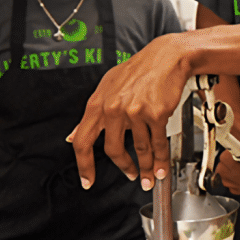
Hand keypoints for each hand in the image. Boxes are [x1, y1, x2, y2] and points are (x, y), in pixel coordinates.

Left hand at [70, 34, 190, 188]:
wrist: (166, 58)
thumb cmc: (138, 71)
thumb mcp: (107, 87)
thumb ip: (92, 114)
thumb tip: (73, 136)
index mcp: (98, 103)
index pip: (83, 141)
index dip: (84, 165)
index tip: (87, 181)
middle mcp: (114, 108)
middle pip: (113, 150)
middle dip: (124, 167)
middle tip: (130, 175)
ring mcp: (135, 111)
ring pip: (140, 149)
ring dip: (147, 167)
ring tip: (150, 175)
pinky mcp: (156, 114)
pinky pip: (158, 142)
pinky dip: (161, 158)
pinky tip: (162, 166)